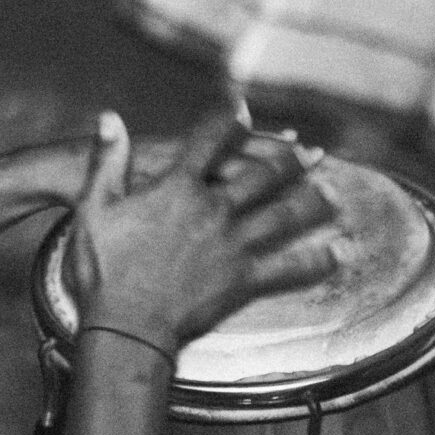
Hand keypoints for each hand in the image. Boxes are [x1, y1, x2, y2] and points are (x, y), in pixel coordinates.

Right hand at [63, 112, 338, 352]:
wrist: (124, 324)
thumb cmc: (102, 269)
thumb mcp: (94, 207)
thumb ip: (107, 160)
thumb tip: (109, 118)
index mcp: (177, 188)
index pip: (208, 143)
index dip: (227, 123)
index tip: (243, 110)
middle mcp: (213, 209)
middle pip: (261, 175)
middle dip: (290, 160)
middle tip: (314, 153)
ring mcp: (232, 245)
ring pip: (284, 215)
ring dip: (312, 202)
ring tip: (335, 193)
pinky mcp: (242, 281)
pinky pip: (288, 268)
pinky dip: (317, 260)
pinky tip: (340, 253)